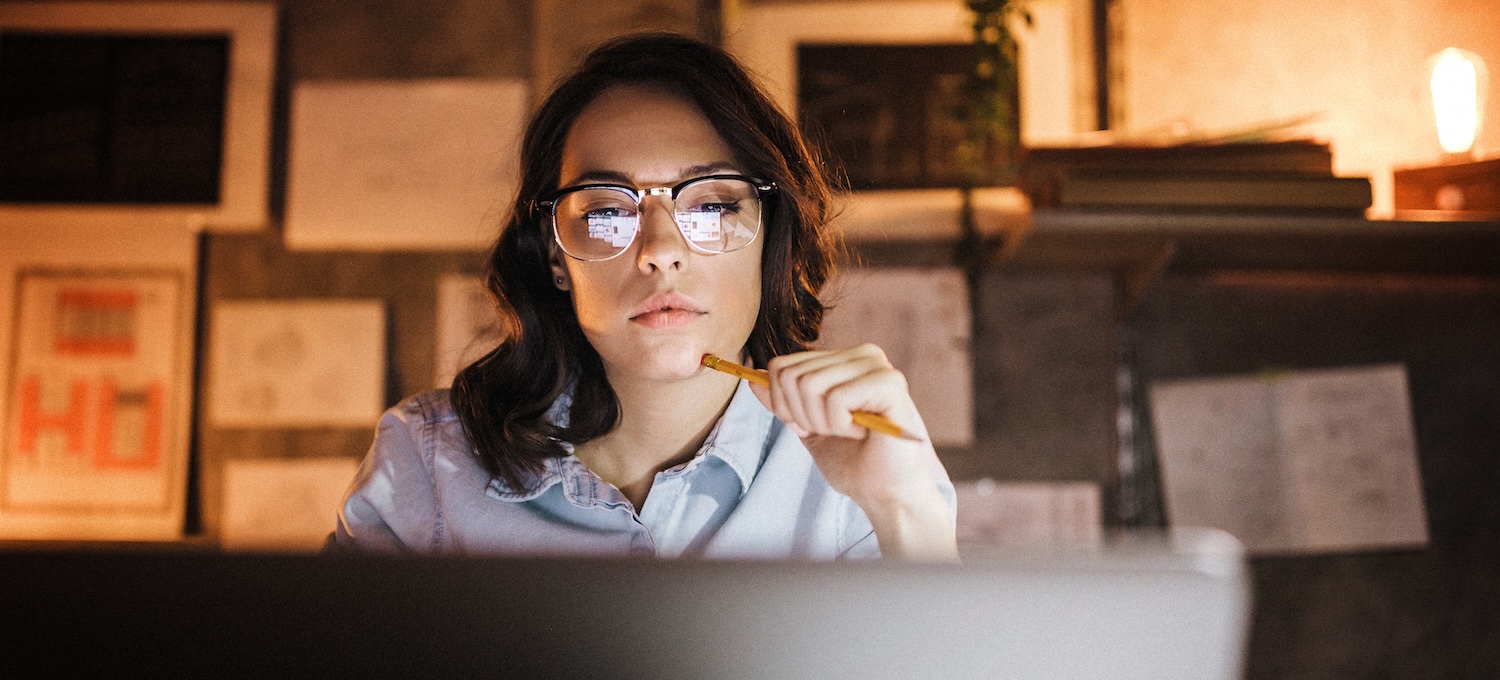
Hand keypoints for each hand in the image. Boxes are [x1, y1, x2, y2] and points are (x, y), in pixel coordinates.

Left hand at [747, 344, 956, 560]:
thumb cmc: (853, 463)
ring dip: (823, 422)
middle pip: (791, 374)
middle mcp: (862, 354)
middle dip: (802, 416)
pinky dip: (840, 425)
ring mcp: (878, 365)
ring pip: (810, 384)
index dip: (784, 405)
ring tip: (851, 432)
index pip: (781, 366)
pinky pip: (836, 398)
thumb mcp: (806, 427)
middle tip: (835, 432)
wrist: (885, 495)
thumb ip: (782, 401)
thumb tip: (752, 377)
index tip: (812, 426)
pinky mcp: (890, 383)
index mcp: (844, 359)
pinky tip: (864, 432)